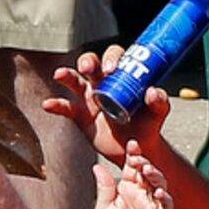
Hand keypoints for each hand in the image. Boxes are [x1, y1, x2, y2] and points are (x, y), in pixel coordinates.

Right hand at [44, 48, 171, 165]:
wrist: (137, 150)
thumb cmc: (148, 126)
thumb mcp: (157, 114)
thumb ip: (159, 103)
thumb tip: (153, 92)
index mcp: (122, 77)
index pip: (115, 58)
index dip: (112, 58)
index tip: (112, 69)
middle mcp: (104, 83)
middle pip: (92, 64)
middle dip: (88, 62)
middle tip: (89, 68)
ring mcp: (90, 99)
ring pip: (75, 82)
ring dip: (67, 76)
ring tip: (61, 74)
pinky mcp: (81, 116)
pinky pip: (66, 108)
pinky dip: (56, 105)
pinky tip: (48, 104)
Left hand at [93, 144, 172, 208]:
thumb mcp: (102, 208)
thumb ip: (104, 187)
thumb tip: (97, 166)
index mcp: (126, 187)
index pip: (132, 167)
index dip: (134, 155)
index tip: (132, 144)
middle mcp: (140, 193)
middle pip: (148, 172)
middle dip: (145, 163)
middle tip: (139, 160)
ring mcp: (151, 205)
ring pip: (160, 184)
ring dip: (156, 176)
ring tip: (148, 172)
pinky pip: (166, 205)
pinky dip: (165, 198)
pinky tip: (158, 193)